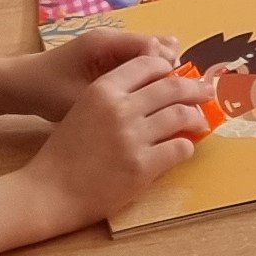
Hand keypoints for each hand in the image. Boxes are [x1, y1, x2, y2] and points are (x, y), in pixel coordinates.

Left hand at [0, 28, 175, 124]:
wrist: (20, 85)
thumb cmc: (48, 92)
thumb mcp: (82, 99)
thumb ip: (118, 98)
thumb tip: (156, 108)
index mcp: (105, 43)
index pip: (153, 48)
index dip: (171, 71)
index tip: (182, 95)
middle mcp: (112, 38)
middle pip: (157, 46)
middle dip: (173, 70)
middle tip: (186, 97)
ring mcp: (111, 45)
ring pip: (151, 53)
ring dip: (164, 72)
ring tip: (175, 97)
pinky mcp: (108, 55)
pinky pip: (139, 60)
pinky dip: (152, 74)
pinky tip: (158, 95)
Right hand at [11, 42, 213, 232]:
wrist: (49, 190)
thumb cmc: (64, 152)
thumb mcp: (82, 109)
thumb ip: (114, 95)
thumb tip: (154, 88)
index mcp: (103, 89)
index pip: (148, 64)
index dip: (168, 68)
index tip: (180, 74)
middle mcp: (120, 108)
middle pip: (172, 87)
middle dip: (195, 88)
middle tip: (207, 91)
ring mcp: (133, 137)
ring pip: (181, 115)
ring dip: (196, 118)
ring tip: (200, 121)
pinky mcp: (142, 166)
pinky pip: (179, 148)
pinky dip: (186, 146)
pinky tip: (184, 147)